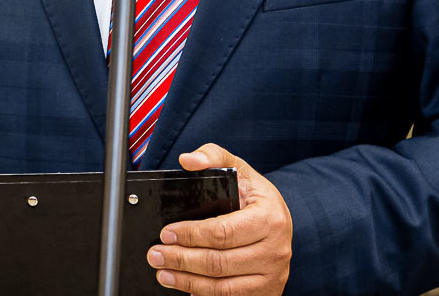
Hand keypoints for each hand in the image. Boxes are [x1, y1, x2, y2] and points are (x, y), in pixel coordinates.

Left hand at [146, 143, 291, 294]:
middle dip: (181, 259)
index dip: (190, 234)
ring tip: (164, 273)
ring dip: (188, 281)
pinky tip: (187, 288)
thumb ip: (213, 156)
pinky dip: (205, 295)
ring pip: (223, 287)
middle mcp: (275, 250)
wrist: (281, 223)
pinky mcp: (266, 292)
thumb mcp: (240, 169)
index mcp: (269, 218)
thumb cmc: (257, 197)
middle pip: (219, 262)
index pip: (223, 232)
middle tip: (156, 255)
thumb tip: (189, 160)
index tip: (166, 233)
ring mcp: (272, 275)